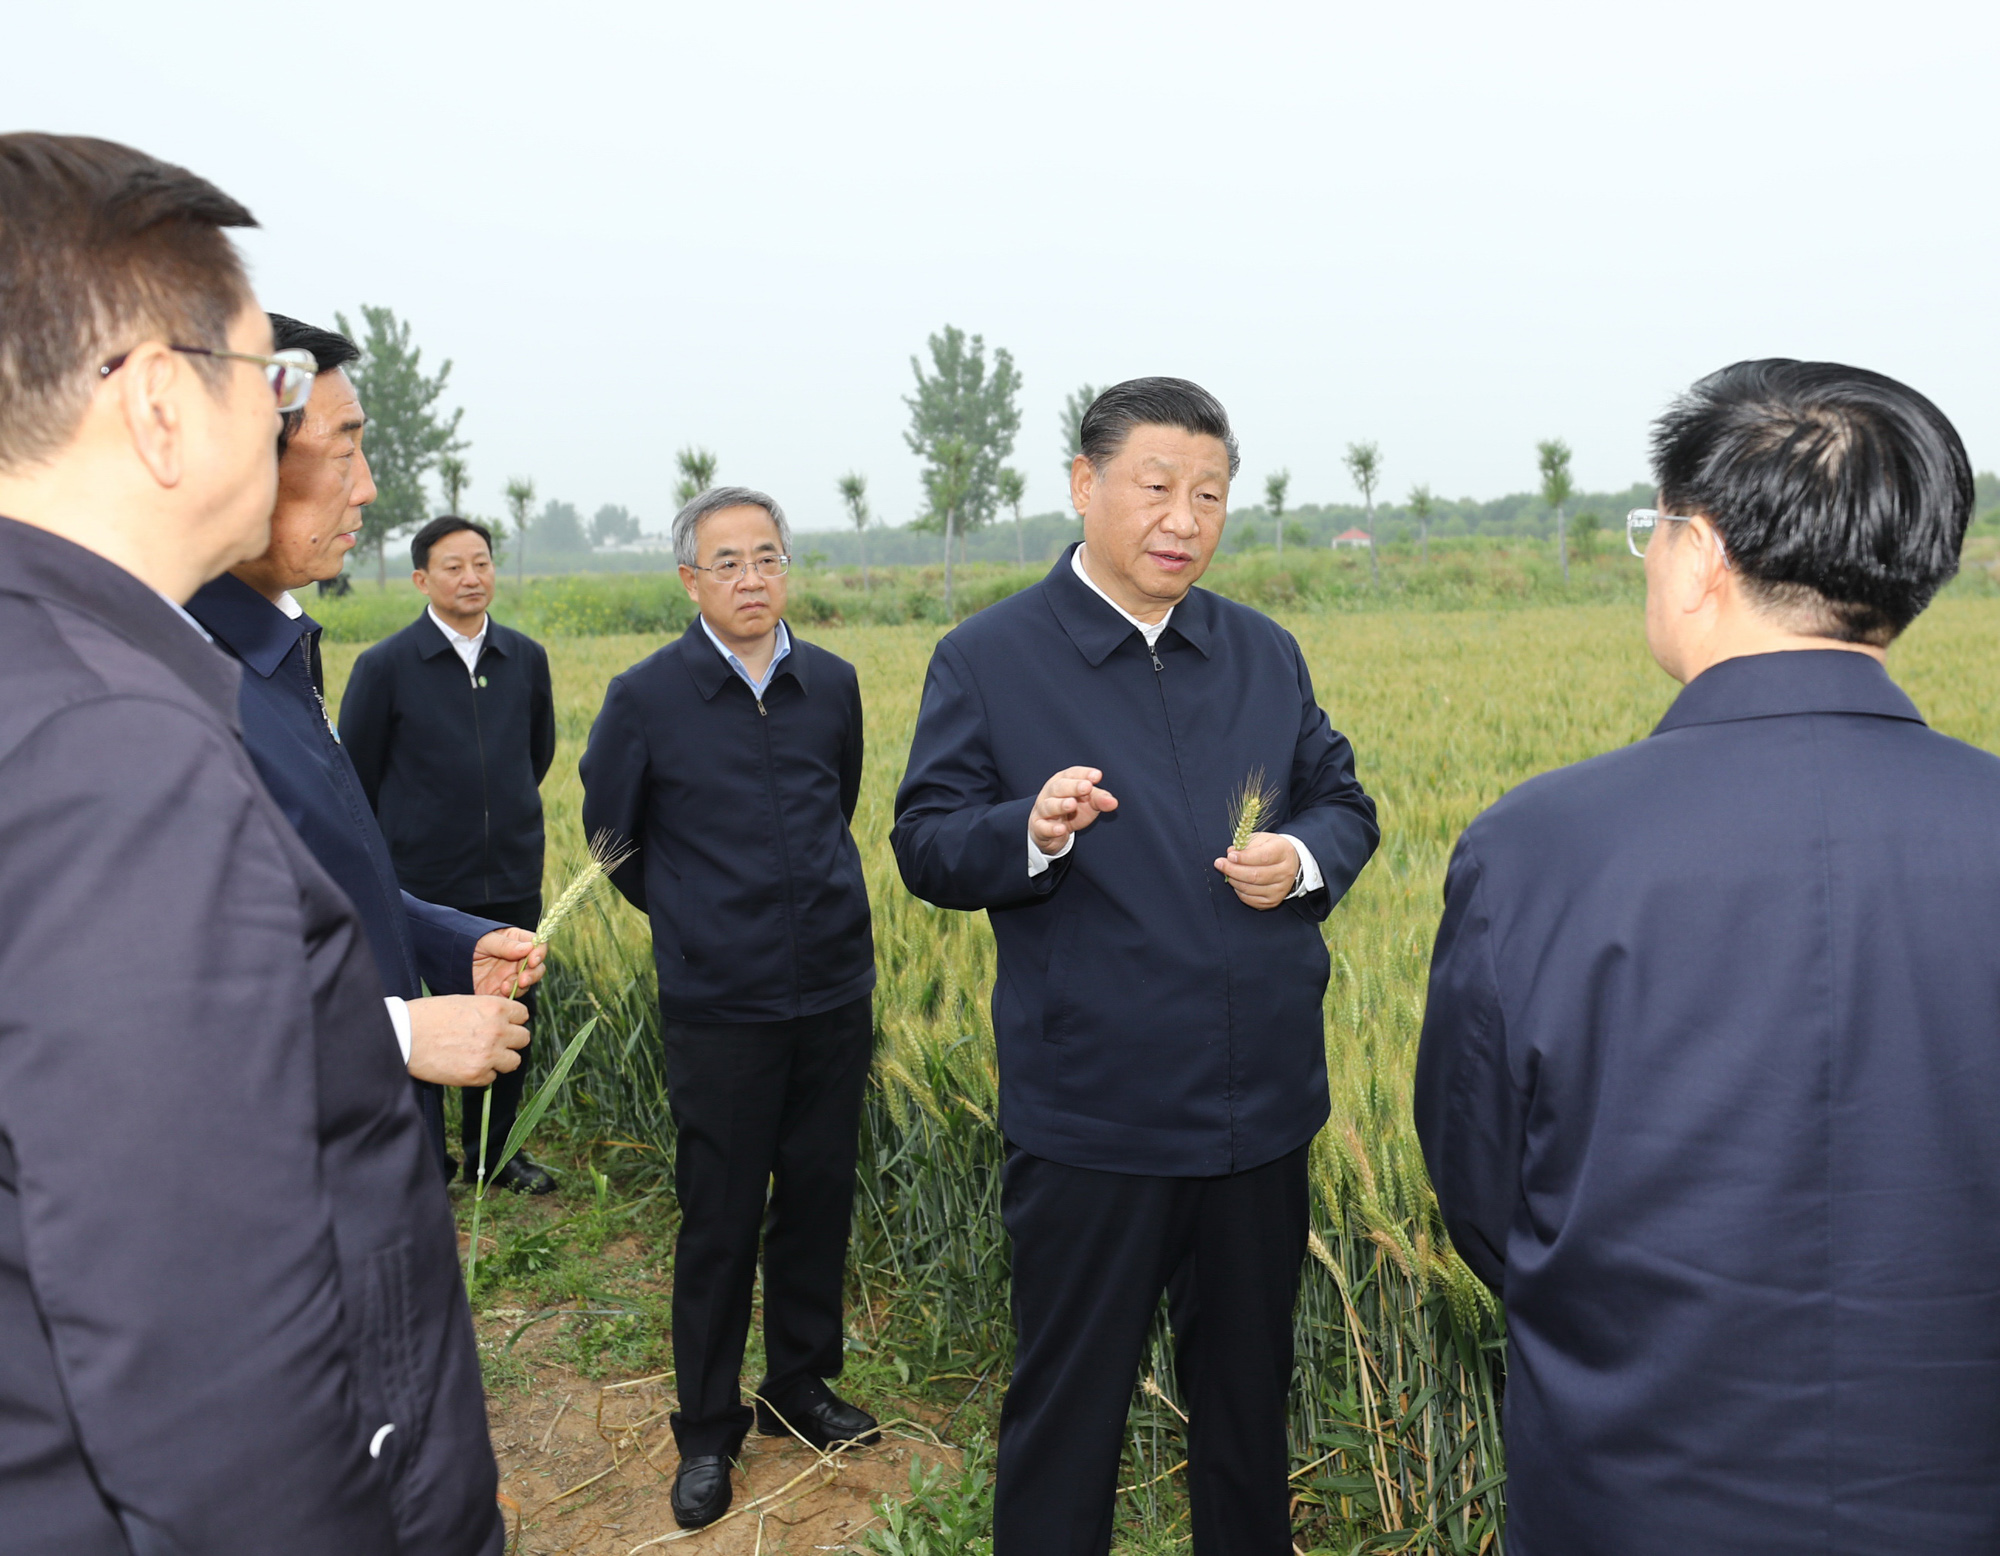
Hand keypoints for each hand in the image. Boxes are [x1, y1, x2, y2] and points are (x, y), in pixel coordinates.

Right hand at [405, 995, 529, 1087]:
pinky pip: (492, 1077)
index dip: (512, 1021)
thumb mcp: (465, 1002)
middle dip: (510, 1041)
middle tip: (493, 1042)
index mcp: (495, 1008)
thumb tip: (505, 1021)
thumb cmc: (430, 1015)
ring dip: (501, 1060)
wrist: (404, 1036)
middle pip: (523, 1038)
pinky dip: (482, 1074)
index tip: (503, 1025)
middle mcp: (497, 1031)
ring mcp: (489, 1055)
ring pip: (514, 1061)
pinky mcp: (476, 1075)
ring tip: (481, 1055)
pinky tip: (465, 1065)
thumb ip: (488, 1011)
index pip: (523, 1015)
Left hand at [472, 927, 544, 997]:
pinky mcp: (501, 989)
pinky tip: (501, 990)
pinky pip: (512, 994)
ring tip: (505, 985)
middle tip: (523, 979)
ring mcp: (510, 974)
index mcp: (516, 941)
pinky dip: (510, 994)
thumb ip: (505, 945)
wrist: (446, 960)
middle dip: (533, 974)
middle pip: (537, 966)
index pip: (537, 945)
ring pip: (527, 982)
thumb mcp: (484, 940)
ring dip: (521, 985)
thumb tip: (528, 948)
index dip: (539, 952)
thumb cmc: (466, 942)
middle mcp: (517, 959)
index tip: (533, 960)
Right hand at [1031, 765, 1118, 855]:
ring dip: (1060, 805)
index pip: (1072, 774)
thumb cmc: (1072, 811)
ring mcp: (1042, 810)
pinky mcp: (1039, 827)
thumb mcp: (1088, 803)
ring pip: (1048, 805)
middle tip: (1086, 787)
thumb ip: (1100, 800)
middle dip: (1072, 787)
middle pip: (1059, 787)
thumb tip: (1113, 802)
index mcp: (1063, 781)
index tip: (1097, 776)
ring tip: (1072, 804)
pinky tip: (1062, 829)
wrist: (1052, 833)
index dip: (1083, 774)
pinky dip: (1051, 829)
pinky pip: (1043, 827)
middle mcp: (1050, 793)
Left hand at [1213, 832, 1298, 910]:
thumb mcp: (1262, 839)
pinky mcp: (1273, 900)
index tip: (1230, 856)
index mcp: (1283, 852)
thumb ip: (1246, 844)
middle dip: (1233, 870)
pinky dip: (1239, 891)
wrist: (1289, 864)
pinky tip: (1236, 882)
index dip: (1244, 858)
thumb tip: (1230, 853)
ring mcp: (1280, 889)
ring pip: (1251, 889)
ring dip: (1234, 880)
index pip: (1263, 857)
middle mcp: (1285, 872)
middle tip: (1219, 864)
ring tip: (1227, 872)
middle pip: (1255, 875)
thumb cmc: (1271, 849)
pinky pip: (1250, 899)